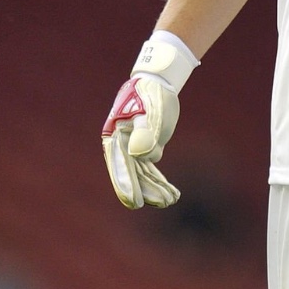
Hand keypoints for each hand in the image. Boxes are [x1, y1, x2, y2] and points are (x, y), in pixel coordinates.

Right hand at [101, 33, 197, 208]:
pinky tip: (171, 193)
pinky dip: (159, 181)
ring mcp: (133, 147)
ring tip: (170, 200)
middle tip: (159, 204)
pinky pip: (150, 169)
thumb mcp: (151, 111)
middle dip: (144, 190)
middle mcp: (122, 144)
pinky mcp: (147, 147)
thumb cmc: (152, 95)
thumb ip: (145, 131)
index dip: (126, 184)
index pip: (120, 164)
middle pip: (132, 172)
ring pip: (143, 173)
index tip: (134, 202)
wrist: (157, 84)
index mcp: (116, 135)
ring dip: (155, 188)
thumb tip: (139, 153)